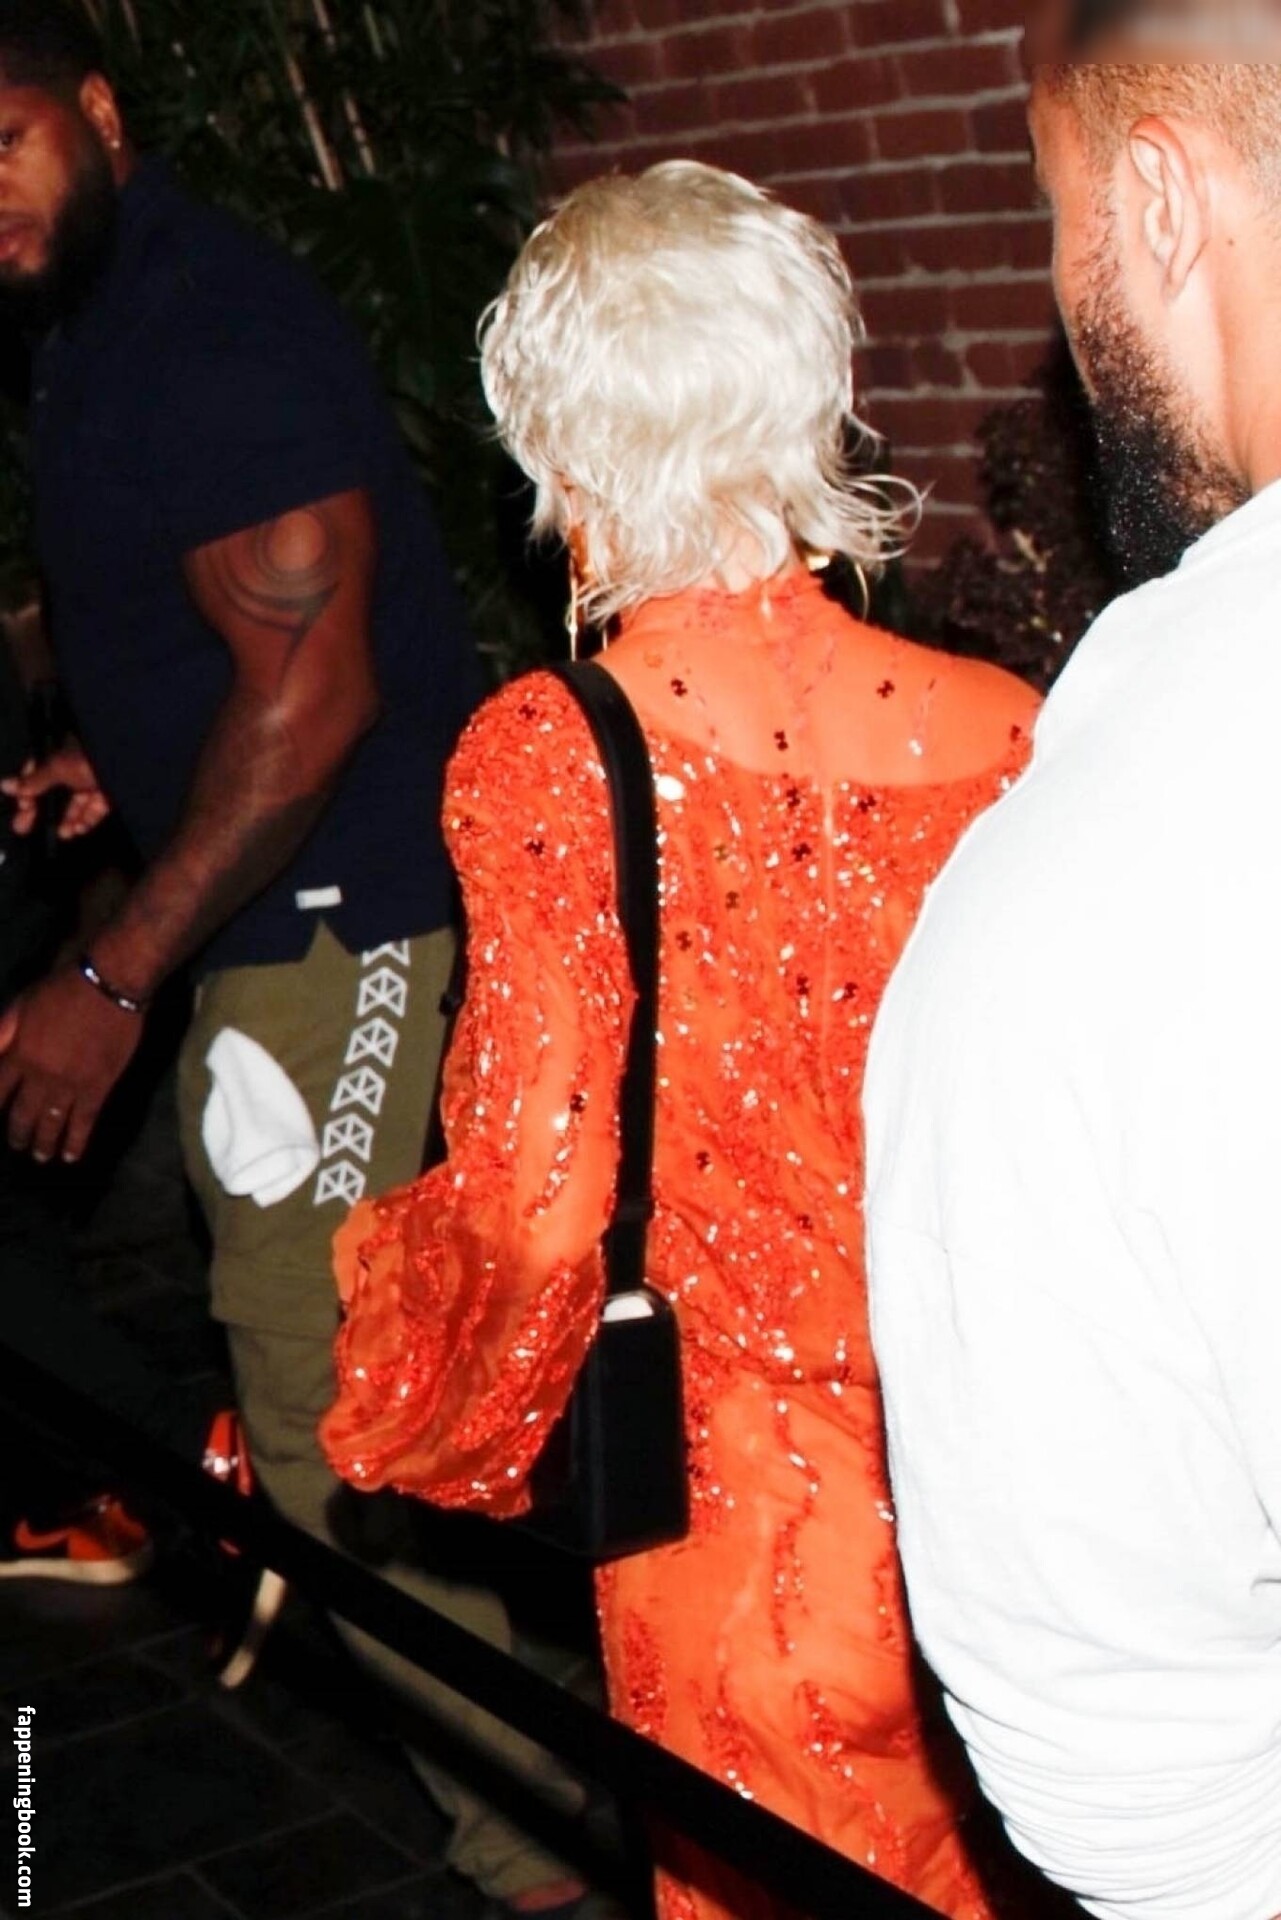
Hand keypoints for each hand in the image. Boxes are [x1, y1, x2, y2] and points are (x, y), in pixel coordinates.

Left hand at [0, 967, 143, 1162]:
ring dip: (44, 1143)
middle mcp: (39, 1076)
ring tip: (41, 1157)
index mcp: (18, 1054)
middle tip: (17, 1146)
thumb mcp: (22, 1005)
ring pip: (51, 1122)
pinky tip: (72, 1156)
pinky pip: (84, 1122)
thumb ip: (3, 1033)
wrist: (109, 986)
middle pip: (22, 1113)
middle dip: (17, 1133)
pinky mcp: (97, 1088)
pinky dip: (77, 1141)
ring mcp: (69, 1085)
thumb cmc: (63, 988)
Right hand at [1, 740, 110, 838]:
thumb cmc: (93, 759)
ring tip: (62, 833)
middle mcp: (77, 766)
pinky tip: (79, 829)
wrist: (133, 766)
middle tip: (23, 827)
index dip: (28, 790)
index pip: (38, 772)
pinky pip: (94, 809)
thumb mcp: (58, 768)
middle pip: (54, 791)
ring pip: (76, 803)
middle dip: (40, 811)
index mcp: (63, 753)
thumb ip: (34, 780)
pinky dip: (86, 819)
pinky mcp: (111, 794)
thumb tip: (6, 786)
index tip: (22, 807)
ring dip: (66, 819)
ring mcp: (95, 780)